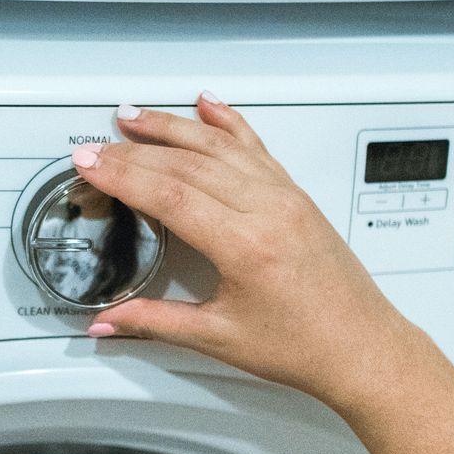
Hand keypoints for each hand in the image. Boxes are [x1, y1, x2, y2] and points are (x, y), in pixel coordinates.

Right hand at [74, 93, 434, 414]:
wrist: (362, 348)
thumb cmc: (306, 347)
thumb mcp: (219, 337)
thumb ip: (155, 322)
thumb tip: (109, 321)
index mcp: (248, 246)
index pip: (171, 195)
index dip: (124, 175)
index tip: (91, 164)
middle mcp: (270, 210)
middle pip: (189, 163)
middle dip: (134, 151)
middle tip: (97, 147)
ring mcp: (287, 197)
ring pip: (220, 146)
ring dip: (173, 126)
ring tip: (134, 116)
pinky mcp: (297, 195)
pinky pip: (256, 147)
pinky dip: (228, 122)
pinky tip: (208, 105)